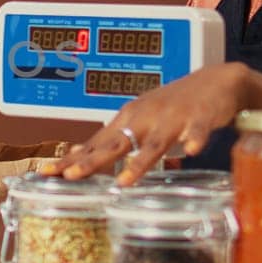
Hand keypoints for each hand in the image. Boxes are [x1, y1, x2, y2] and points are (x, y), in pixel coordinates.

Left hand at [40, 63, 261, 183]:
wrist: (216, 81)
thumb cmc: (173, 105)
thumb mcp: (138, 120)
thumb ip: (112, 139)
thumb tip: (79, 153)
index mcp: (128, 119)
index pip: (94, 143)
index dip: (71, 158)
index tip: (45, 172)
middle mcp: (145, 117)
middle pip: (114, 143)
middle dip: (92, 161)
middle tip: (70, 176)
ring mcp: (172, 117)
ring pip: (153, 142)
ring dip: (139, 162)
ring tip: (124, 181)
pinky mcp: (200, 117)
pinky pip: (197, 130)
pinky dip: (194, 139)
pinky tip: (192, 151)